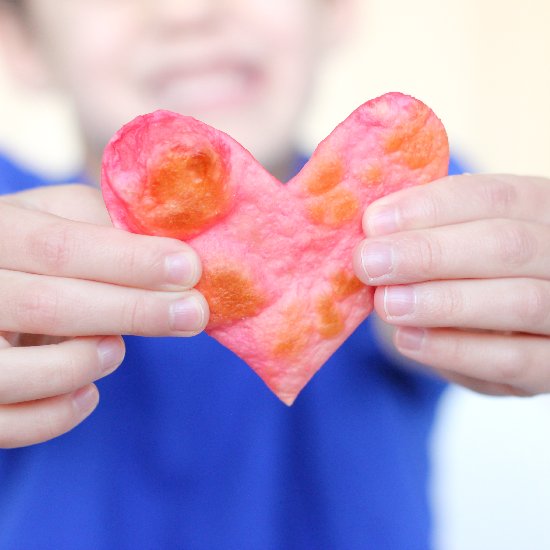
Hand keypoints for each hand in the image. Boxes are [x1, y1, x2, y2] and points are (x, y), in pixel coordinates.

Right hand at [0, 184, 208, 447]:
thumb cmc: (34, 248)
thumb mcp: (59, 217)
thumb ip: (105, 228)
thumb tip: (175, 260)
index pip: (58, 247)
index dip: (129, 261)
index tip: (189, 268)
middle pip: (47, 306)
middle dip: (132, 311)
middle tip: (194, 313)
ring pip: (15, 371)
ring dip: (85, 362)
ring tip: (117, 348)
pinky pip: (8, 423)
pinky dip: (57, 414)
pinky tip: (88, 392)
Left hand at [353, 174, 549, 395]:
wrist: (495, 331)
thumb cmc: (465, 270)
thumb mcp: (453, 240)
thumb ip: (424, 229)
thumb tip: (374, 225)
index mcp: (541, 209)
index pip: (495, 196)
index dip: (431, 207)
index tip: (373, 222)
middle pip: (507, 245)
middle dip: (429, 254)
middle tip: (369, 263)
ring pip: (518, 301)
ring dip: (442, 302)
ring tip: (386, 303)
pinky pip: (513, 361)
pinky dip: (456, 350)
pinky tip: (408, 339)